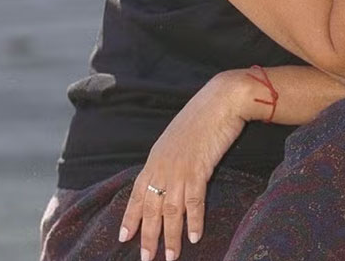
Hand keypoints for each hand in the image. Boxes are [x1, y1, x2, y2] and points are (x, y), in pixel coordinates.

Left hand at [118, 71, 247, 259]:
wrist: (220, 100)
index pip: (138, 192)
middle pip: (151, 208)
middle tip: (146, 258)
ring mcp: (179, 169)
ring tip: (171, 256)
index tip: (124, 237)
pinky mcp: (198, 169)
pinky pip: (194, 202)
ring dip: (170, 236)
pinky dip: (194, 221)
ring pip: (170, 211)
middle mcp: (163, 166)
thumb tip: (168, 174)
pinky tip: (195, 236)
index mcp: (155, 157)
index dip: (130, 216)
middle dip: (147, 236)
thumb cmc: (202, 115)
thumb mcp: (177, 137)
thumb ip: (169, 156)